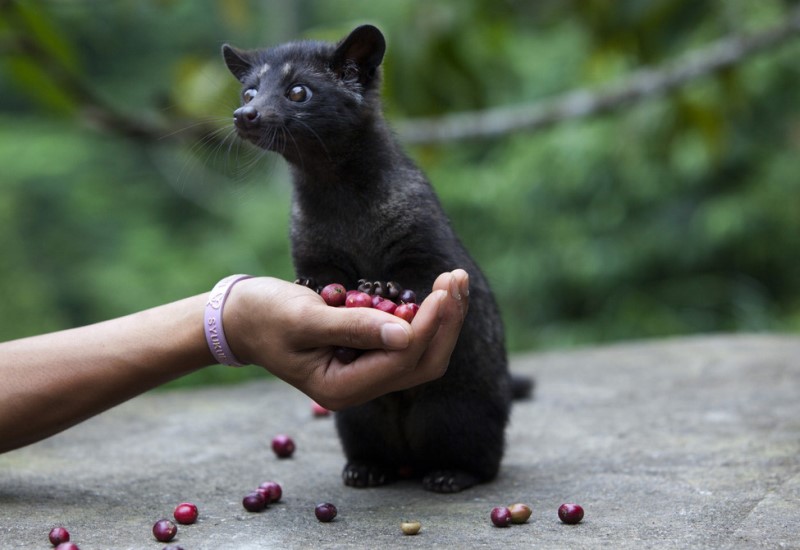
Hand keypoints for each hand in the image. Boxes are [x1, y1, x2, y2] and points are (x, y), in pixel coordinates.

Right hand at [224, 270, 469, 408]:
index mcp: (343, 389)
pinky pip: (407, 341)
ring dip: (441, 318)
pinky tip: (435, 291)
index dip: (427, 326)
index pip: (401, 361)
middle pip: (422, 363)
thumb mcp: (305, 319)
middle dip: (445, 322)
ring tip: (454, 280)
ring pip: (420, 353)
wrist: (241, 318)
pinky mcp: (367, 354)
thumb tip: (406, 334)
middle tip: (456, 279)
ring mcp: (365, 372)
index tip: (442, 290)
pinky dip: (425, 317)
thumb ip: (355, 328)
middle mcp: (360, 387)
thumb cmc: (265, 316)